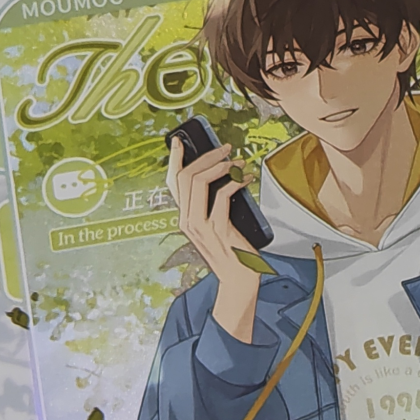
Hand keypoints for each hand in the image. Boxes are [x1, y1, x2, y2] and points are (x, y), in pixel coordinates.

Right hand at [168, 129, 259, 343]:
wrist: (240, 280)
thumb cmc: (234, 252)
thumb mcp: (218, 223)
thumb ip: (213, 204)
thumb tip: (223, 174)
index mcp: (184, 217)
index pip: (172, 182)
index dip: (174, 159)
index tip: (180, 140)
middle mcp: (187, 220)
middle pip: (186, 176)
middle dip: (207, 156)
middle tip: (226, 148)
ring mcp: (200, 226)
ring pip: (199, 182)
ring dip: (221, 166)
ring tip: (238, 162)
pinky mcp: (217, 230)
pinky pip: (222, 196)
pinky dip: (235, 182)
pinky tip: (246, 180)